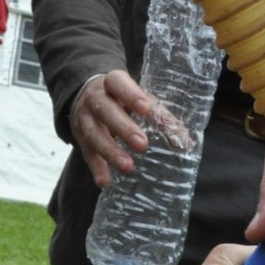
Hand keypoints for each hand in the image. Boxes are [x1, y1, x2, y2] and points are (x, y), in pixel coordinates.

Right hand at [70, 69, 152, 186]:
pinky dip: (96, 168)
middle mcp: (95, 98)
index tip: (145, 108)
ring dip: (110, 151)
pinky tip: (104, 181)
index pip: (118, 83)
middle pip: (106, 110)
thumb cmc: (122, 97)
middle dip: (123, 128)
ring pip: (94, 134)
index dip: (130, 94)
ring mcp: (84, 118)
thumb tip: (185, 141)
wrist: (86, 95)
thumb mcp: (137, 98)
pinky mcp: (79, 137)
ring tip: (127, 166)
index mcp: (112, 82)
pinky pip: (86, 153)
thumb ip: (160, 115)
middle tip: (142, 144)